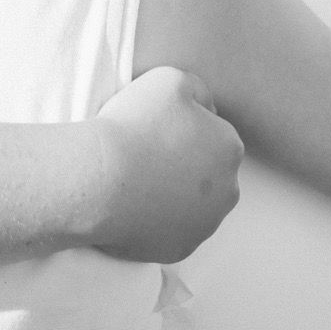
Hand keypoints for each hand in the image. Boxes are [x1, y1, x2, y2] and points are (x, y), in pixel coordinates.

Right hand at [87, 65, 242, 261]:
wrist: (101, 180)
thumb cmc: (134, 126)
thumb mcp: (170, 79)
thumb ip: (197, 90)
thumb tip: (205, 108)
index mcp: (229, 147)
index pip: (212, 134)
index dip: (183, 130)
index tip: (155, 130)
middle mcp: (227, 191)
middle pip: (208, 174)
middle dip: (186, 166)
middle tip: (147, 156)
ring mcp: (205, 225)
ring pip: (193, 206)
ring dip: (174, 195)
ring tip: (137, 182)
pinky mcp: (181, 250)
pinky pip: (172, 232)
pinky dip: (158, 221)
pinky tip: (134, 207)